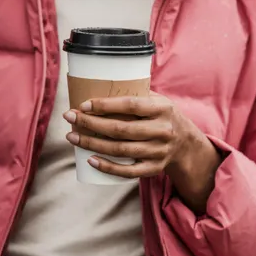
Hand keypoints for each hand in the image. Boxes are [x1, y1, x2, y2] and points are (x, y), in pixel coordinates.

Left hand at [63, 92, 221, 212]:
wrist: (186, 145)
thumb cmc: (163, 117)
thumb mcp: (158, 101)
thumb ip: (136, 94)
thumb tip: (99, 83)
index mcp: (162, 109)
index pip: (130, 105)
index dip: (105, 105)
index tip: (83, 104)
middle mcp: (162, 131)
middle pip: (120, 129)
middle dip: (90, 123)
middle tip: (70, 118)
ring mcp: (158, 152)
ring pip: (120, 150)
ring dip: (92, 144)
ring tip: (72, 137)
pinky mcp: (153, 168)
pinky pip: (127, 172)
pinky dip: (107, 167)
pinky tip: (90, 160)